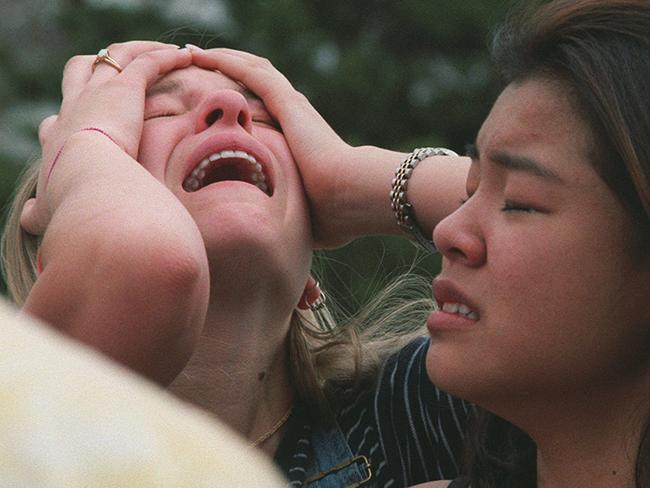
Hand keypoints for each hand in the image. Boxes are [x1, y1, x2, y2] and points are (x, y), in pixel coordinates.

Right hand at [22, 41, 191, 235]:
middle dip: (98, 66)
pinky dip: (166, 58)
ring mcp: (98, 94)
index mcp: (59, 137)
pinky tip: (185, 56)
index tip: (81, 123)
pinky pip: (147, 63)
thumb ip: (37, 213)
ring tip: (165, 52)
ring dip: (140, 51)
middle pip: (79, 70)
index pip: (57, 117)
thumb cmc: (72, 202)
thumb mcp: (47, 209)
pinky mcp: (124, 89)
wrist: (90, 185)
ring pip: (115, 56)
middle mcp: (75, 108)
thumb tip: (26, 221)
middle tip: (120, 71)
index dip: (68, 115)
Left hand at [188, 46, 357, 247]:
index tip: (216, 96)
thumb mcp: (299, 208)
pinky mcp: (289, 104)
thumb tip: (276, 234)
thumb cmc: (333, 212)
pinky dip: (227, 61)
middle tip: (196, 65)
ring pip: (253, 69)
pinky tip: (203, 55)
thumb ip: (285, 210)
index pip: (265, 105)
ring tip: (193, 54)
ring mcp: (292, 106)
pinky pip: (253, 73)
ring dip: (222, 59)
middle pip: (256, 80)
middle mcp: (295, 114)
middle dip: (227, 70)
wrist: (351, 197)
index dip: (241, 95)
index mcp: (297, 135)